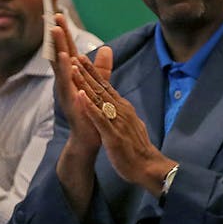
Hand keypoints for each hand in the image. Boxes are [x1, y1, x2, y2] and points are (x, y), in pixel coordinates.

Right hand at [51, 13, 102, 158]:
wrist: (89, 137)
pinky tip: (66, 59)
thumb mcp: (98, 85)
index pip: (68, 49)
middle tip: (51, 15)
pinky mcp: (70, 100)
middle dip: (56, 34)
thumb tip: (107, 48)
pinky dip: (65, 70)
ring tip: (54, 31)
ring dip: (57, 47)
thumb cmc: (92, 112)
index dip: (64, 33)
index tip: (58, 14)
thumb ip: (101, 68)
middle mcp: (66, 80)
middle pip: (59, 52)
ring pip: (60, 65)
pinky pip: (66, 82)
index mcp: (72, 76)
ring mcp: (65, 90)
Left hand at [70, 53, 172, 192]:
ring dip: (86, 83)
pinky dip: (90, 107)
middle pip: (102, 88)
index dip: (94, 73)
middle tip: (76, 56)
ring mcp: (117, 122)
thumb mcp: (130, 124)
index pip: (107, 87)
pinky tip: (81, 96)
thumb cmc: (137, 148)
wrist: (148, 167)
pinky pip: (99, 119)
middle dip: (88, 72)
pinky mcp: (113, 135)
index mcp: (123, 108)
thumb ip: (123, 112)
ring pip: (99, 99)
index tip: (83, 60)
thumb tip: (119, 103)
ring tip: (74, 69)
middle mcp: (120, 111)